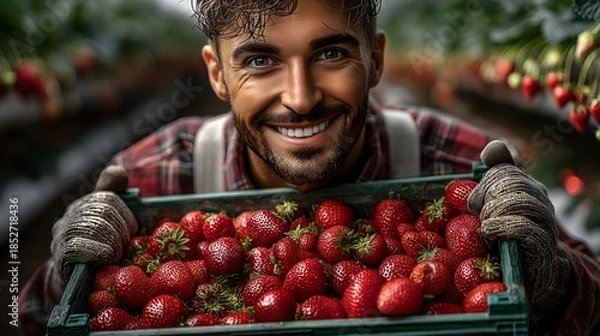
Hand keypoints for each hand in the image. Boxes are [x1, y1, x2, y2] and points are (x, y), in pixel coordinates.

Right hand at [50, 166, 137, 286]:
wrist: (83, 282)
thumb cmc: (105, 249)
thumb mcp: (116, 223)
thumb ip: (116, 194)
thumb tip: (118, 172)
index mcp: (86, 204)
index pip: (108, 198)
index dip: (125, 215)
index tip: (133, 231)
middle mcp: (70, 216)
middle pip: (101, 211)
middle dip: (121, 230)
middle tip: (126, 246)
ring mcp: (61, 235)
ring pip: (90, 226)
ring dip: (112, 242)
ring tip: (117, 254)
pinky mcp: (59, 255)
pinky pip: (77, 245)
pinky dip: (97, 251)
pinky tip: (107, 258)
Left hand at [468, 140, 570, 320]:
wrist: (527, 274)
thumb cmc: (505, 235)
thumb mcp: (494, 204)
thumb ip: (494, 175)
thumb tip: (493, 148)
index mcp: (527, 187)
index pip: (506, 169)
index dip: (487, 180)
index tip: (476, 200)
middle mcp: (540, 201)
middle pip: (514, 182)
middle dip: (490, 194)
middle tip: (479, 212)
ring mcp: (544, 223)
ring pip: (522, 202)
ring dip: (495, 211)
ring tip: (485, 224)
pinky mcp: (542, 247)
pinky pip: (524, 228)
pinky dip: (501, 227)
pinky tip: (489, 232)